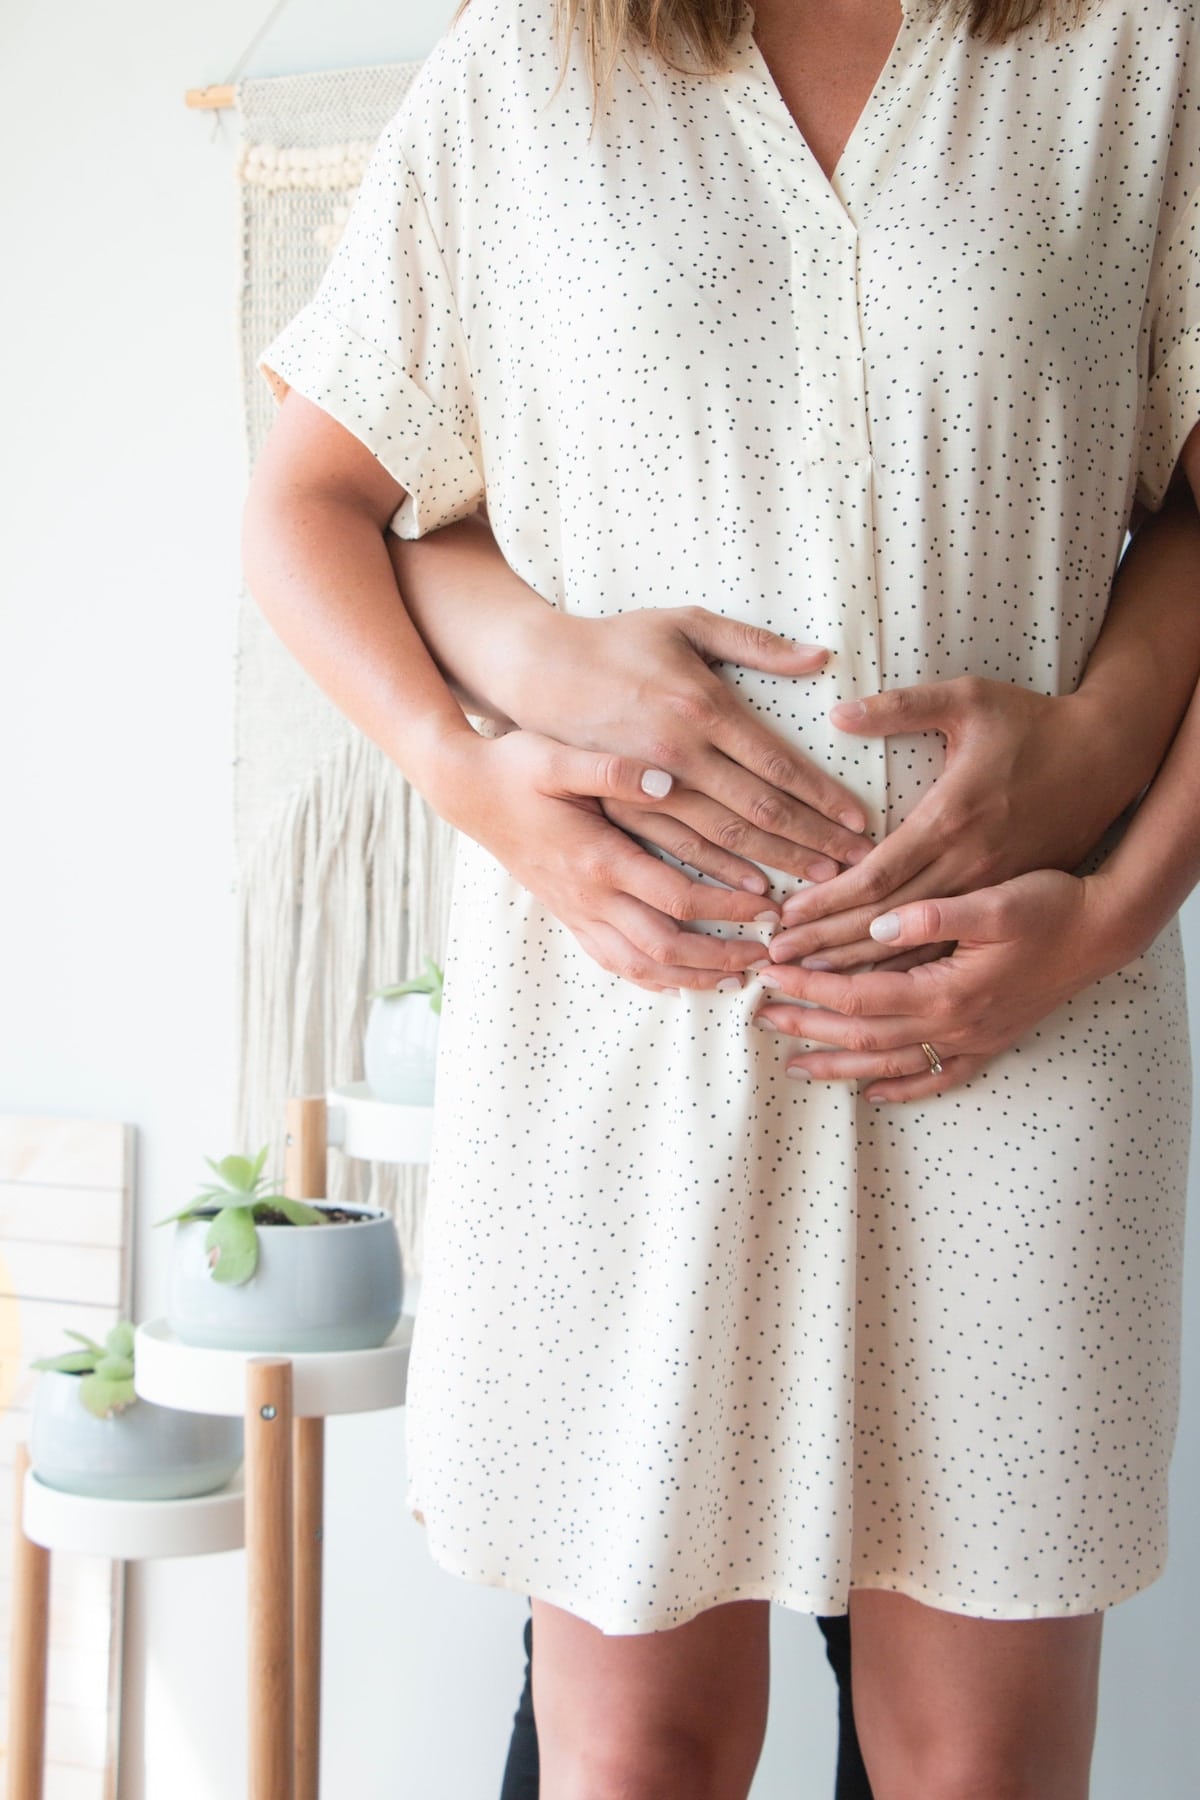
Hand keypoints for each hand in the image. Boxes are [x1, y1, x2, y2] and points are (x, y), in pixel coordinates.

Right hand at [448, 730, 779, 991]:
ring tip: (732, 978)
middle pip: (665, 948)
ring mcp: (575, 911)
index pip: (677, 898)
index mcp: (597, 858)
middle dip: (720, 957)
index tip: (769, 905)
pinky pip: (612, 962)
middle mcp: (588, 896)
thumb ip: (613, 770)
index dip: (728, 908)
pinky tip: (678, 979)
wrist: (464, 791)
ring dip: (690, 978)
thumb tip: (667, 779)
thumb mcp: (557, 756)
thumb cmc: (513, 768)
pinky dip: (650, 978)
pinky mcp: (567, 914)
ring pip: (639, 967)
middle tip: (765, 954)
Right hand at [500, 604, 873, 887]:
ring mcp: (648, 788)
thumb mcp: (684, 622)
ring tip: (817, 886)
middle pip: (759, 812)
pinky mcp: (622, 808)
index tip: (860, 821)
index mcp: (702, 707)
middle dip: (813, 842)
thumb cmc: (617, 641)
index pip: (777, 765)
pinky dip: (718, 878)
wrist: (537, 671)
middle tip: (856, 866)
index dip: (823, 797)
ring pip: (723, 842)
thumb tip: (819, 657)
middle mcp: (678, 755)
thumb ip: (754, 643)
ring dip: (775, 865)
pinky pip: (677, 852)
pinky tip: (752, 894)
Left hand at [754, 869, 1122, 1099]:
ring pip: (891, 1064)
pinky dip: (903, 1089)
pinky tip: (874, 1093)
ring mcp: (972, 1041)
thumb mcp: (993, 900)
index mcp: (946, 990)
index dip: (809, 985)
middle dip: (808, 1026)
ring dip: (840, 1065)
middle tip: (760, 1016)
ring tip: (794, 1065)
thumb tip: (876, 925)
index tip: (770, 973)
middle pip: (862, 1035)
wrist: (1105, 931)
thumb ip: (932, 915)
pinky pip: (938, 1077)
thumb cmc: (1050, 906)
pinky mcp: (990, 1043)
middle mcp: (954, 1026)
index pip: (857, 994)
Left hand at [768, 679, 1138, 968]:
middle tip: (775, 960)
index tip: (784, 918)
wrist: (1109, 758)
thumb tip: (839, 713)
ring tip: (808, 982)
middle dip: (826, 944)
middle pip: (885, 922)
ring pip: (916, 947)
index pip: (876, 876)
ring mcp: (990, 890)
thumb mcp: (969, 699)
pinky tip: (875, 987)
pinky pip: (950, 949)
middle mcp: (968, 865)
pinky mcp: (1005, 901)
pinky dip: (909, 969)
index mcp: (951, 819)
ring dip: (860, 967)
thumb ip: (902, 707)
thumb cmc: (1034, 723)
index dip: (826, 901)